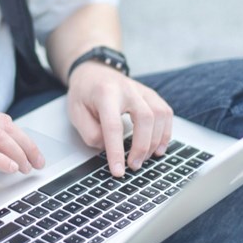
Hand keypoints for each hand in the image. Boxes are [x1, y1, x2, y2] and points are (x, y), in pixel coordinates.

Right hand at [0, 103, 44, 184]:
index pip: (2, 121)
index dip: (21, 137)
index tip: (30, 152)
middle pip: (7, 127)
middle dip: (28, 145)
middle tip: (38, 163)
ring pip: (1, 137)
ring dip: (19, 154)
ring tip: (26, 168)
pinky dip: (2, 160)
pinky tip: (10, 169)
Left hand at [67, 62, 172, 176]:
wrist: (93, 72)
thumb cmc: (84, 94)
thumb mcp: (76, 113)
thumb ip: (91, 133)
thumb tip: (109, 148)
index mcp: (105, 93)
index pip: (113, 125)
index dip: (116, 151)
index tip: (118, 170)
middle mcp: (127, 89)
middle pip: (145, 118)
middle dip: (142, 146)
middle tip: (133, 166)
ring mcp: (142, 90)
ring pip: (159, 114)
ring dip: (155, 141)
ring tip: (144, 159)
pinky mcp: (151, 95)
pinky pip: (166, 113)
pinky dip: (165, 133)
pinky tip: (159, 148)